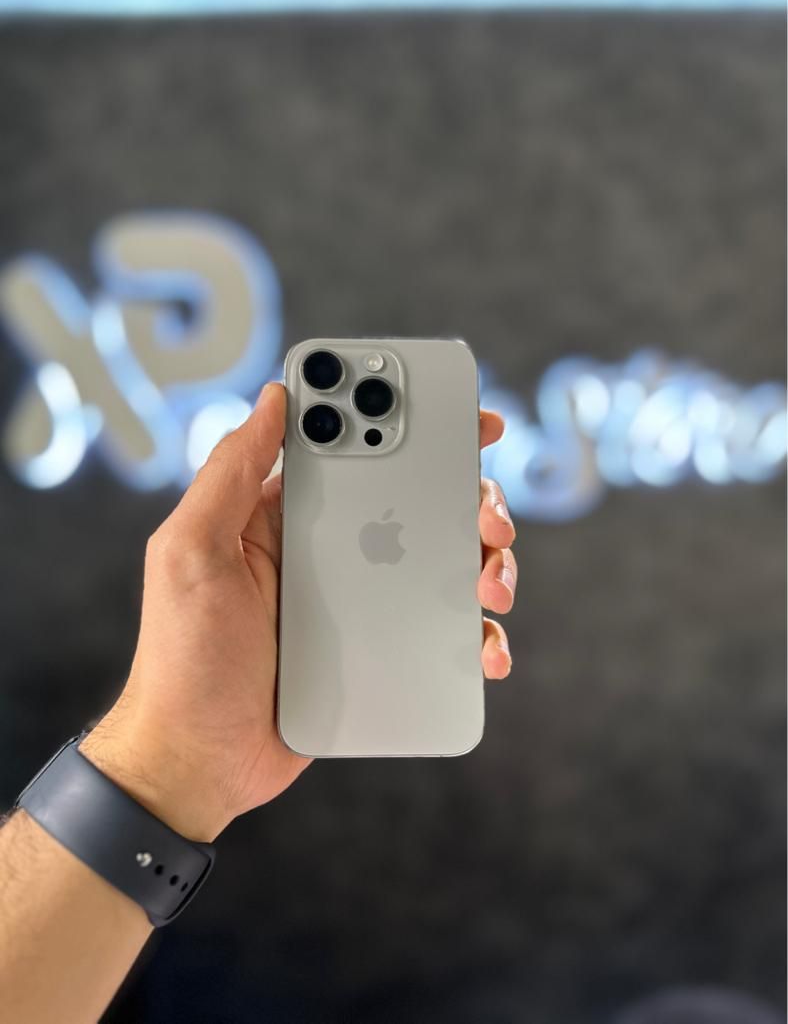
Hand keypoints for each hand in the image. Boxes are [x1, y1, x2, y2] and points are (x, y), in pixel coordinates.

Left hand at [82, 384, 517, 842]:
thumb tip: (273, 398)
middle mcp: (330, 549)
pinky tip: (486, 649)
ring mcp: (360, 601)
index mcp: (286, 515)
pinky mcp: (380, 650)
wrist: (203, 762)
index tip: (459, 415)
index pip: (352, 448)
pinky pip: (441, 630)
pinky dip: (475, 633)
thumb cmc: (185, 658)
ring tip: (492, 586)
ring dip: (484, 561)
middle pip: (418, 499)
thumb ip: (230, 472)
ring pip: (442, 560)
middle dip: (467, 496)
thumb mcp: (191, 552)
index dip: (405, 422)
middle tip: (489, 519)